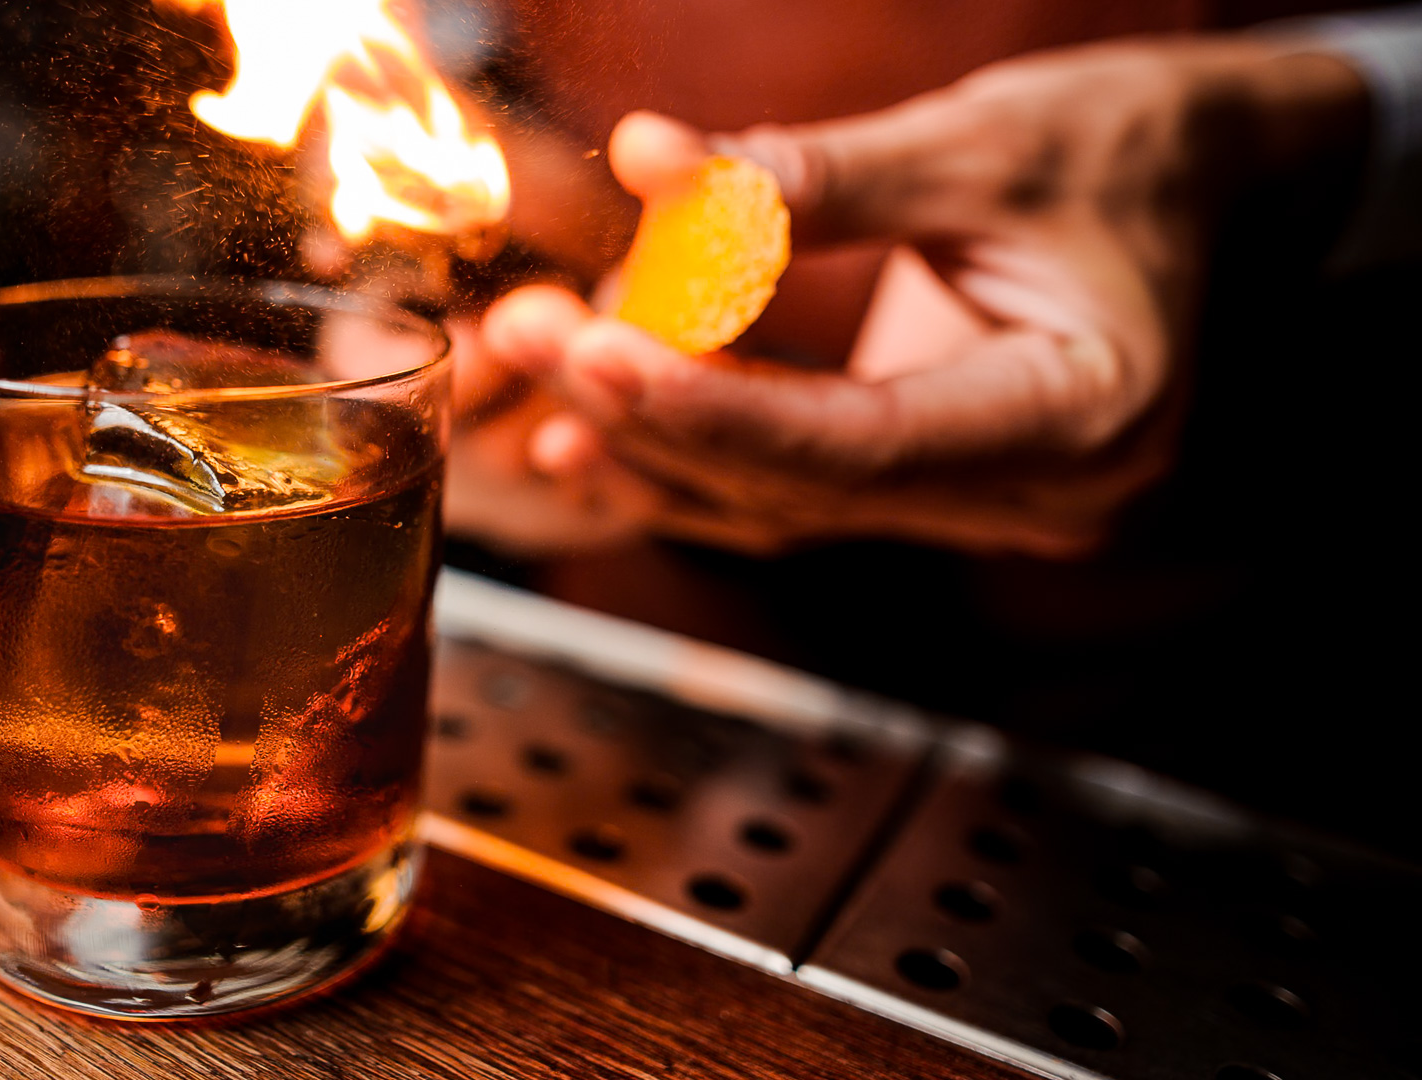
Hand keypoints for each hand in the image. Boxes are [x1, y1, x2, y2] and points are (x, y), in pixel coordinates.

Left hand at [449, 38, 1366, 556]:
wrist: (1210, 181)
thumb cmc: (1128, 150)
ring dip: (644, 433)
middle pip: (801, 484)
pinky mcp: (924, 476)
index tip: (594, 351)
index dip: (717, 407)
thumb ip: (814, 177)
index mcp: (1082, 416)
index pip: (864, 446)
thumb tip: (649, 166)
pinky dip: (689, 444)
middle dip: (649, 411)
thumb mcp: (982, 142)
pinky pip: (787, 482)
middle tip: (523, 333)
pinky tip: (587, 412)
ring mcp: (975, 497)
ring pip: (779, 498)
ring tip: (527, 354)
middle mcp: (1031, 490)